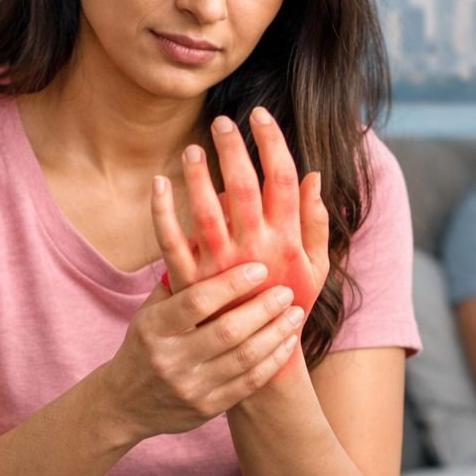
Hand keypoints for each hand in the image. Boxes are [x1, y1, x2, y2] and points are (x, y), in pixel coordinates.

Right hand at [104, 264, 306, 439]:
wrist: (125, 404)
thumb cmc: (146, 343)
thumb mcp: (150, 311)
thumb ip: (179, 280)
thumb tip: (209, 236)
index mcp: (154, 327)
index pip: (197, 302)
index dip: (232, 284)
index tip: (260, 268)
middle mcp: (171, 359)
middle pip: (228, 330)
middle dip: (263, 309)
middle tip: (286, 291)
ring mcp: (190, 387)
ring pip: (244, 358)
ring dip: (276, 333)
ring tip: (295, 313)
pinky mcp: (207, 408)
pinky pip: (249, 383)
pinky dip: (273, 360)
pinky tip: (288, 341)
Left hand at [153, 106, 329, 328]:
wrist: (258, 359)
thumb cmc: (289, 306)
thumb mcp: (316, 267)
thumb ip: (316, 223)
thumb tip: (313, 176)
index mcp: (288, 240)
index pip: (284, 179)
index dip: (273, 143)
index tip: (260, 116)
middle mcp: (257, 249)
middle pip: (247, 187)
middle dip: (235, 149)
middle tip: (223, 121)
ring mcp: (222, 266)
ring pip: (209, 210)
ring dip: (201, 175)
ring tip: (192, 147)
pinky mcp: (192, 282)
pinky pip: (172, 241)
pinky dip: (163, 211)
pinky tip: (159, 183)